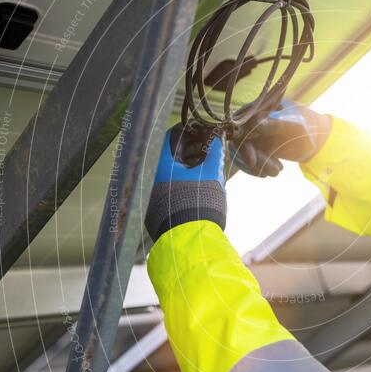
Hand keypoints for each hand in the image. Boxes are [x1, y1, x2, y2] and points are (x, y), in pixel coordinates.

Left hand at [145, 125, 226, 240]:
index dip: (187, 131)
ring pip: (172, 172)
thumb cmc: (200, 205)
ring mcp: (153, 195)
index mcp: (161, 166)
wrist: (192, 241)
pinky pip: (171, 188)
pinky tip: (201, 187)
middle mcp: (152, 178)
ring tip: (210, 170)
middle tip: (210, 150)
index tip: (202, 130)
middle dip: (192, 151)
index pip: (170, 137)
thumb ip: (215, 153)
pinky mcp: (159, 209)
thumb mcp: (211, 174)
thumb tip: (218, 137)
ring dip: (190, 168)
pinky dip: (185, 183)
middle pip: (172, 155)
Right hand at [230, 100, 331, 176]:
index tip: (251, 162)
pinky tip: (271, 172)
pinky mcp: (256, 147)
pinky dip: (259, 168)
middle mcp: (251, 121)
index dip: (244, 145)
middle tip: (274, 172)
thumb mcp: (295, 122)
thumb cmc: (306, 124)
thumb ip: (277, 122)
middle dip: (256, 160)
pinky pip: (251, 160)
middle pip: (242, 142)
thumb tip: (257, 124)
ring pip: (246, 154)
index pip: (243, 126)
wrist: (315, 135)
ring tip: (278, 171)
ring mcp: (253, 135)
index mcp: (259, 108)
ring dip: (259, 166)